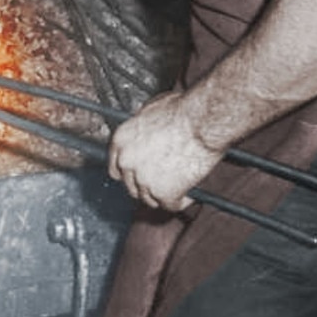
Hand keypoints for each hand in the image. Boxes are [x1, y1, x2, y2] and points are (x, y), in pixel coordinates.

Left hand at [107, 90, 223, 211]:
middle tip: (162, 180)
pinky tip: (189, 194)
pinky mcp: (164, 193)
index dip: (129, 173)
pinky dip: (182, 201)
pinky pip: (171, 205)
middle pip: (132, 186)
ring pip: (150, 199)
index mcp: (121, 140)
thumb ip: (140, 129)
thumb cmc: (182, 111)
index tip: (138, 175)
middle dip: (146, 185)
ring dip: (162, 195)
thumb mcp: (150, 110)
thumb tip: (144, 135)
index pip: (115, 167)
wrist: (201, 121)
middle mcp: (127, 161)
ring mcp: (144, 179)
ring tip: (178, 186)